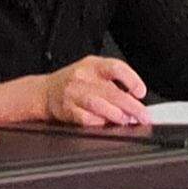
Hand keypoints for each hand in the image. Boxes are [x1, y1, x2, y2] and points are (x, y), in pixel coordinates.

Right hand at [35, 55, 149, 127]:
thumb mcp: (93, 72)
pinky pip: (85, 118)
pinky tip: (105, 124)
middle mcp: (83, 77)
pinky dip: (98, 122)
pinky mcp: (67, 109)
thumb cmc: (73, 82)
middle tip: (143, 116)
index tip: (140, 92)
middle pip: (111, 91)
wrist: (44, 92)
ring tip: (126, 120)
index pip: (116, 68)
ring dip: (115, 114)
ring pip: (98, 104)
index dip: (131, 80)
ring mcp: (73, 93)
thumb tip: (135, 100)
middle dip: (132, 106)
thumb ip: (113, 83)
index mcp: (93, 65)